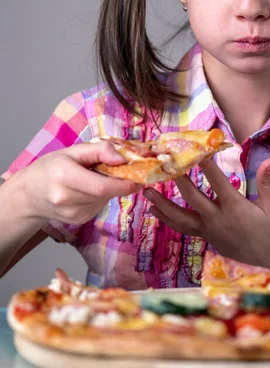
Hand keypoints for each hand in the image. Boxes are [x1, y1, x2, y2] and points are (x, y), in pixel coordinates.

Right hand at [18, 141, 140, 224]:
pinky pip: (99, 205)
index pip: (101, 186)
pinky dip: (100, 196)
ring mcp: (72, 214)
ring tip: (92, 178)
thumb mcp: (73, 150)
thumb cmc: (51, 167)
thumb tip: (124, 160)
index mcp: (64, 175)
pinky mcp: (78, 221)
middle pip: (105, 193)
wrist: (29, 194)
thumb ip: (100, 150)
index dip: (123, 184)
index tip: (138, 178)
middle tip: (114, 170)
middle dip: (116, 182)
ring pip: (104, 199)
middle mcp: (66, 198)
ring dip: (107, 189)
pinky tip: (86, 190)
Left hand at [143, 158, 269, 272]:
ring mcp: (208, 229)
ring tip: (146, 191)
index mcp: (234, 207)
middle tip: (164, 165)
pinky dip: (167, 218)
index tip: (195, 149)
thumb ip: (266, 183)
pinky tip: (154, 210)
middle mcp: (217, 218)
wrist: (265, 264)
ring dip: (162, 203)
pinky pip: (182, 228)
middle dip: (177, 180)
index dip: (205, 164)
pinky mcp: (204, 237)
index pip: (217, 181)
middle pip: (192, 197)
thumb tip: (269, 160)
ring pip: (180, 216)